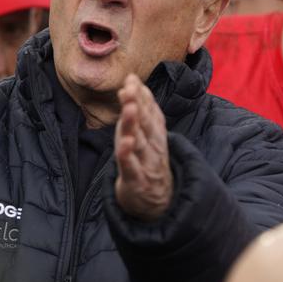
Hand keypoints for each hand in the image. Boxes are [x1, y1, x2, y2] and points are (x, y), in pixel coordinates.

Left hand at [114, 74, 172, 220]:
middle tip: (129, 88)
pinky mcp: (136, 181)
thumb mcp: (147, 134)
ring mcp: (146, 163)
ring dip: (133, 125)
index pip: (150, 111)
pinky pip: (131, 167)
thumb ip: (142, 108)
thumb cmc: (148, 161)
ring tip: (129, 109)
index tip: (131, 78)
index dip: (141, 95)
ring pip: (139, 141)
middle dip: (137, 104)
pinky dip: (128, 155)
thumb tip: (133, 80)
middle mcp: (152, 146)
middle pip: (145, 123)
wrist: (158, 203)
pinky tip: (125, 144)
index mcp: (155, 134)